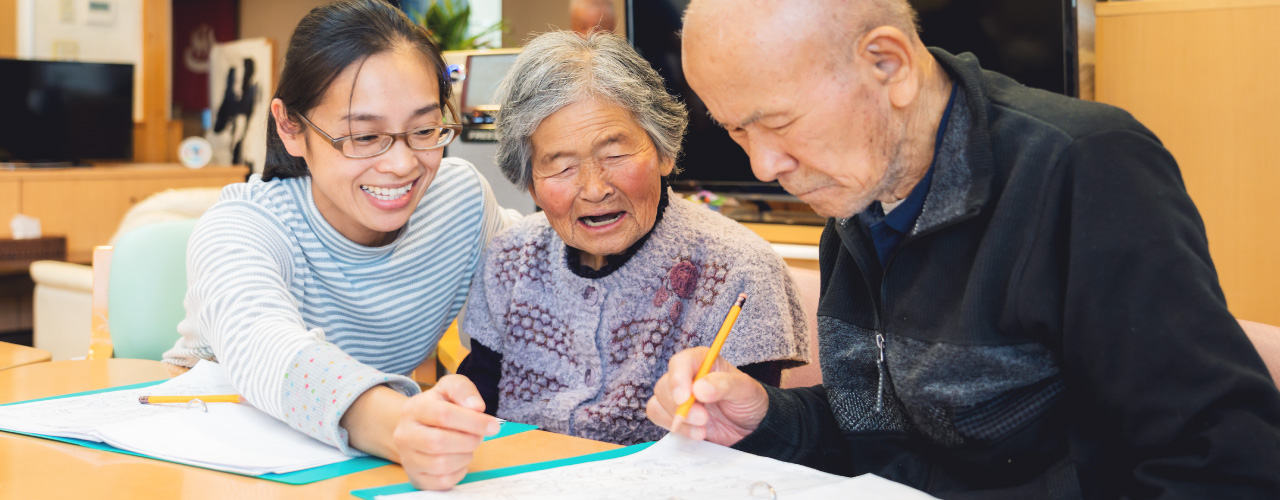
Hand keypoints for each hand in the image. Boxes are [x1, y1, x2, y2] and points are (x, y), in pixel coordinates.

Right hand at [395, 375, 498, 489]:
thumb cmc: (438, 406)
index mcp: (414, 408)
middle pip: (439, 442)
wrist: (417, 428)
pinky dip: (459, 471)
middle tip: (479, 437)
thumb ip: (463, 390)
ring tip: (468, 446)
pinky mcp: (416, 477)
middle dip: (468, 440)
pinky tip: (460, 459)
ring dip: (465, 456)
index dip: (473, 421)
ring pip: (441, 464)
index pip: (443, 415)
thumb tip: (476, 407)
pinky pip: (443, 481)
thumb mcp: (450, 388)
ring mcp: (408, 458)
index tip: (493, 425)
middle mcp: (405, 434)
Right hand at [646, 347, 768, 445]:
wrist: (750, 427)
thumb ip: (724, 385)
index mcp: (702, 362)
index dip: (678, 379)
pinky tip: (698, 433)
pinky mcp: (675, 416)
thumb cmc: (749, 400)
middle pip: (664, 385)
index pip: (681, 362)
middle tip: (703, 418)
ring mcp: (679, 398)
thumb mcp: (746, 389)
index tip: (684, 398)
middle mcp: (686, 377)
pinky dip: (678, 429)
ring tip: (704, 428)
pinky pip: (660, 419)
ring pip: (658, 403)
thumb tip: (699, 388)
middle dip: (680, 406)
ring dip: (678, 420)